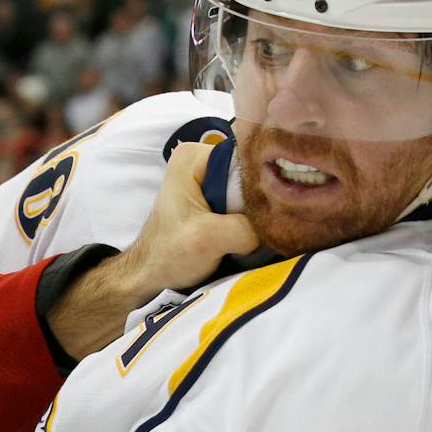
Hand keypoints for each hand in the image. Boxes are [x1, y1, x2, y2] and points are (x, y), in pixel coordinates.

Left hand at [43, 142, 257, 358]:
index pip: (247, 159)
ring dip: (258, 215)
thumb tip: (281, 227)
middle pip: (252, 175)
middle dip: (260, 202)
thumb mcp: (207, 239)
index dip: (262, 185)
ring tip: (257, 235)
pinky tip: (252, 236)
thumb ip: (246, 227)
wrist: (150, 276)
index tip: (270, 211)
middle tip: (265, 227)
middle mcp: (203, 159)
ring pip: (252, 192)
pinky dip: (251, 221)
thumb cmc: (168, 254)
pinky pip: (246, 204)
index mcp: (194, 155)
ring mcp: (210, 179)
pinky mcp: (216, 199)